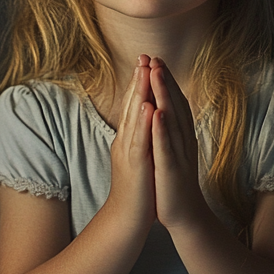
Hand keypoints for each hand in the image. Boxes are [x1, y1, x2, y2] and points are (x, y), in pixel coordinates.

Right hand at [105, 56, 156, 228]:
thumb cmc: (135, 188)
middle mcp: (125, 141)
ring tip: (144, 71)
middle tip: (143, 55)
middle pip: (131, 104)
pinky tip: (148, 107)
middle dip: (138, 79)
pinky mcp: (136, 166)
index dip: (138, 82)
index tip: (145, 60)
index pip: (133, 104)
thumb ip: (138, 136)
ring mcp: (128, 152)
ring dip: (139, 93)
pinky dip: (143, 123)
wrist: (126, 218)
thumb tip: (143, 119)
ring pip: (133, 118)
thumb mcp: (137, 156)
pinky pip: (140, 141)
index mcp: (128, 138)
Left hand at [149, 57, 208, 230]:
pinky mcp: (171, 169)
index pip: (173, 102)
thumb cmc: (173, 180)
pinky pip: (166, 146)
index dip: (165, 80)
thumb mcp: (170, 150)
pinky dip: (162, 128)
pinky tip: (156, 112)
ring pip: (171, 120)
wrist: (183, 214)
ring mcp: (178, 154)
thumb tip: (163, 108)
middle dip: (164, 80)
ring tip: (156, 74)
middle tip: (155, 57)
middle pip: (174, 104)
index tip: (154, 59)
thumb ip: (168, 129)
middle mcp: (183, 140)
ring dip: (164, 96)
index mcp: (180, 135)